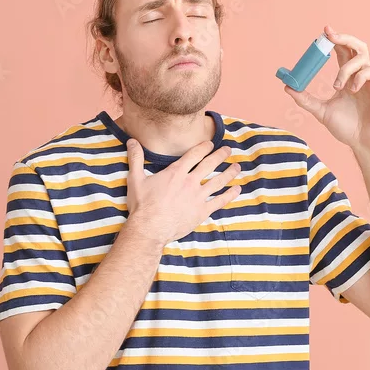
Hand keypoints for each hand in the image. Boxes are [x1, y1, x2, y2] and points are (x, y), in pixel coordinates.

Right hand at [125, 139, 241, 244]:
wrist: (150, 228)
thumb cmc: (142, 205)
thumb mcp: (136, 179)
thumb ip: (136, 158)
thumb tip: (131, 141)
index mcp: (176, 172)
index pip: (194, 154)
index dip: (204, 147)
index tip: (211, 144)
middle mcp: (190, 181)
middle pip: (210, 164)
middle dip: (220, 155)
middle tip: (228, 150)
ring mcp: (198, 197)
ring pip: (218, 181)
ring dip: (229, 172)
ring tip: (237, 167)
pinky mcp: (202, 211)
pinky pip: (220, 201)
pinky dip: (230, 195)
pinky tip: (237, 189)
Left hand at [285, 25, 369, 151]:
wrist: (363, 143)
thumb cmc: (346, 128)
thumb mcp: (321, 112)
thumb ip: (305, 99)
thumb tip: (286, 86)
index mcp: (348, 77)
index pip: (342, 52)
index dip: (334, 40)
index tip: (323, 33)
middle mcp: (361, 75)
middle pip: (356, 46)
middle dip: (343, 38)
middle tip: (329, 36)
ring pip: (363, 58)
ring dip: (347, 68)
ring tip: (338, 86)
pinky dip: (360, 76)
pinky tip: (352, 89)